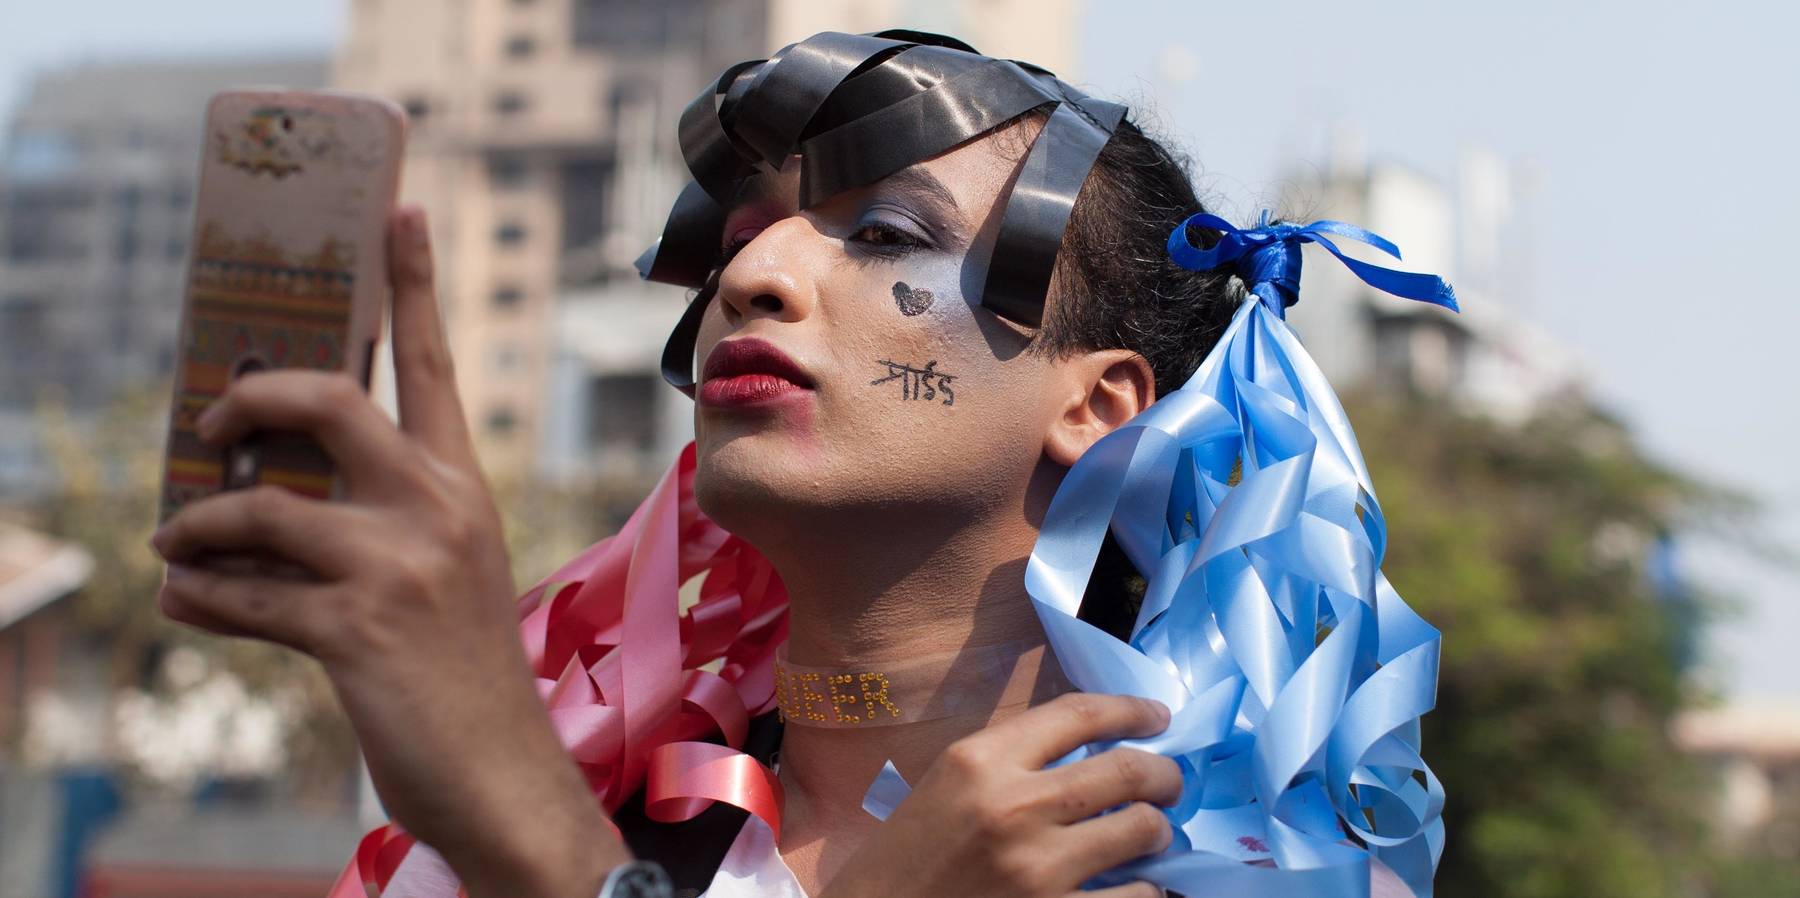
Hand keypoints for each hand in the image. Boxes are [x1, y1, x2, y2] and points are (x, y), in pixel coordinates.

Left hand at [152, 208, 623, 897]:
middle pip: (328, 401)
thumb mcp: (440, 575)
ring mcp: (399, 565)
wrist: (502, 771)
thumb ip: (372, 520)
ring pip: (261, 507)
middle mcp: (438, 507)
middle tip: (211, 422)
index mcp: (461, 485)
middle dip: (249, 399)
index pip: (433, 364)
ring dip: (197, 526)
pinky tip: (186, 596)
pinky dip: (198, 593)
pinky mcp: (356, 629)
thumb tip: (261, 497)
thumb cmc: (464, 671)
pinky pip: (242, 593)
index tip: (399, 207)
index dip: (414, 281)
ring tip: (176, 543)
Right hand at [821, 693, 1179, 897]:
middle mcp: (1013, 805)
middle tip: (1171, 784)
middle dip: (1165, 774)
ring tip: (1152, 836)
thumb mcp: (949, 784)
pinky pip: (1137, 895)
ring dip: (1159, 831)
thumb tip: (1098, 750)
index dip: (1131, 710)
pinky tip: (1139, 884)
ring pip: (1143, 829)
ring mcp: (1037, 866)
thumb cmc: (911, 856)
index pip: (1079, 714)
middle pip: (1126, 768)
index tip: (1158, 716)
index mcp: (981, 759)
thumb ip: (1014, 760)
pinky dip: (1149, 887)